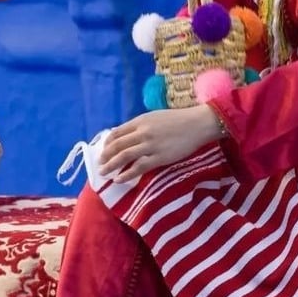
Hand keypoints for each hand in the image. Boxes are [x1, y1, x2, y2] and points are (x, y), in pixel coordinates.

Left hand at [98, 106, 222, 183]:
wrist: (197, 124)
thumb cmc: (178, 120)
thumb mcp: (156, 117)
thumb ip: (142, 125)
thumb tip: (128, 136)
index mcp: (141, 120)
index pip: (117, 133)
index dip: (107, 143)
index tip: (103, 151)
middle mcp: (142, 132)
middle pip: (117, 145)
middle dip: (105, 157)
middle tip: (100, 165)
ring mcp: (150, 145)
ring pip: (124, 156)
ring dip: (111, 166)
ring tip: (105, 173)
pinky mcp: (159, 157)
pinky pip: (138, 167)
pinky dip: (126, 174)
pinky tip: (119, 179)